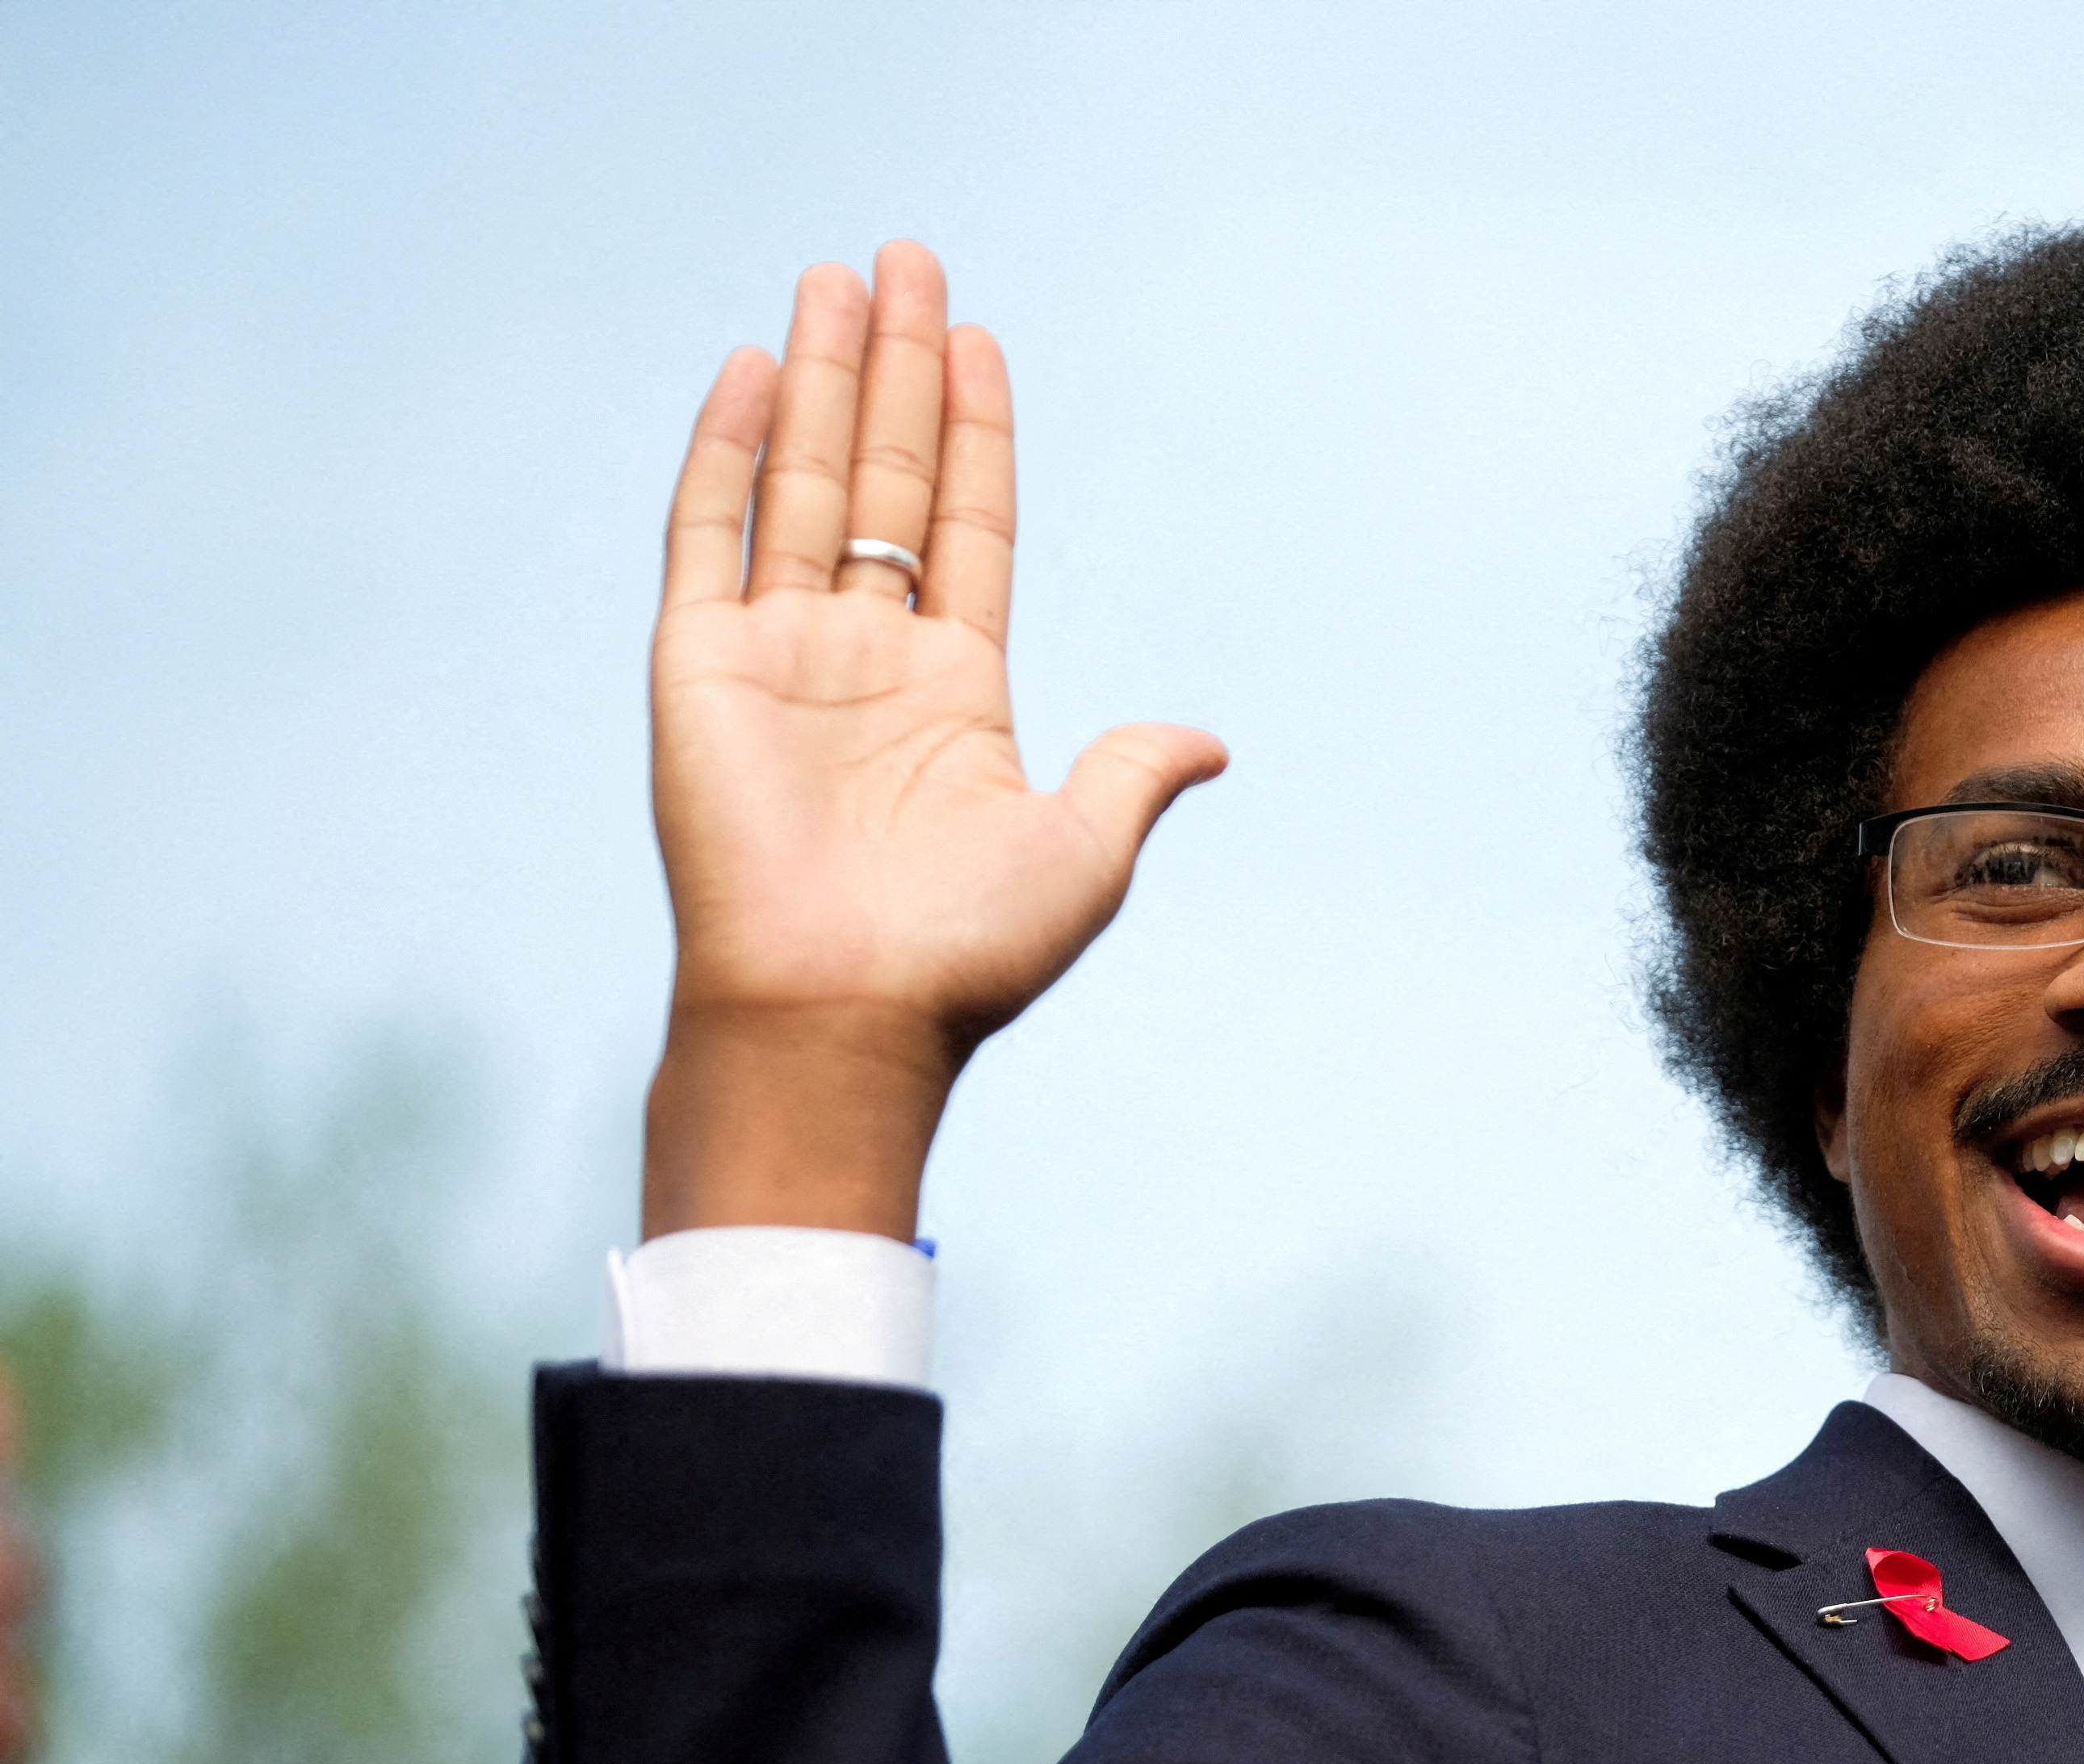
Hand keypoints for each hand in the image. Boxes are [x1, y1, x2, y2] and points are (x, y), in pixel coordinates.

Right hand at [641, 243, 1223, 1239]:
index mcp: (958, 694)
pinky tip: (758, 369)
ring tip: (839, 275)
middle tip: (908, 257)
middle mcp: (867, 659)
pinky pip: (711, 535)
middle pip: (889, 480)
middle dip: (899, 369)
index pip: (971, 526)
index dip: (979, 432)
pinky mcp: (700, 667)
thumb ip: (1133, 775)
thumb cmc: (964, 955)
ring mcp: (780, 656)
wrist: (844, 1011)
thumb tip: (1209, 743)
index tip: (981, 339)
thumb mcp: (1082, 853)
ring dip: (826, 378)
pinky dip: (732, 451)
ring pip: (805, 483)